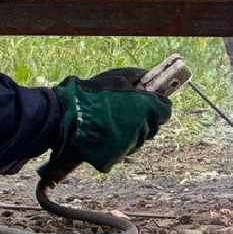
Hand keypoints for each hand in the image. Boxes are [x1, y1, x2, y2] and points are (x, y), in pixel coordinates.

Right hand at [44, 68, 172, 175]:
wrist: (67, 115)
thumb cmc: (93, 93)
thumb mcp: (116, 77)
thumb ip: (136, 76)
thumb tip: (148, 75)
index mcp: (146, 109)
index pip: (165, 110)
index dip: (157, 104)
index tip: (148, 100)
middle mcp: (141, 130)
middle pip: (151, 126)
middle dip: (142, 118)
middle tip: (124, 109)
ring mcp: (128, 146)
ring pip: (136, 139)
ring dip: (129, 130)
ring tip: (110, 119)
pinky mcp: (114, 158)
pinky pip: (121, 150)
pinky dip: (115, 142)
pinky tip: (102, 132)